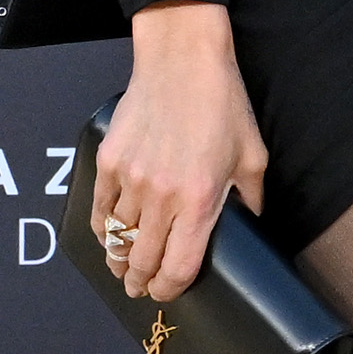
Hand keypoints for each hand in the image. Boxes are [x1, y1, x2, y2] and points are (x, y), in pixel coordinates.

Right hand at [97, 1, 266, 303]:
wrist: (182, 61)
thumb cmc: (223, 105)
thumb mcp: (253, 156)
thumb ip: (251, 199)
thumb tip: (250, 223)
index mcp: (201, 200)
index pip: (179, 265)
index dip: (170, 287)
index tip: (166, 292)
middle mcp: (162, 196)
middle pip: (142, 258)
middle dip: (140, 281)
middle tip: (140, 289)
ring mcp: (131, 179)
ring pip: (117, 237)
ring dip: (118, 259)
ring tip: (122, 269)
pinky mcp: (109, 161)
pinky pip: (99, 208)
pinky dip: (101, 229)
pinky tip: (107, 237)